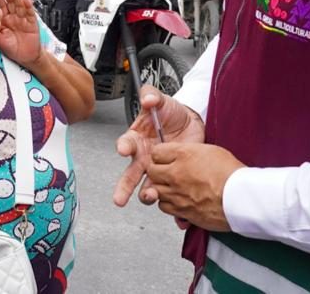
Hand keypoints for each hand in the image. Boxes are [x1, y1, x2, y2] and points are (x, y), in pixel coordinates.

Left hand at [0, 0, 41, 67]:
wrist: (25, 58)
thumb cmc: (12, 48)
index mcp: (4, 19)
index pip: (0, 6)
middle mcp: (14, 17)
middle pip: (10, 2)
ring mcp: (23, 19)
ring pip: (20, 5)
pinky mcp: (32, 23)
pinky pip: (30, 13)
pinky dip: (28, 7)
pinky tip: (26, 0)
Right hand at [113, 86, 204, 207]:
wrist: (191, 122)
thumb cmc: (170, 112)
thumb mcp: (161, 100)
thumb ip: (151, 96)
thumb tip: (147, 99)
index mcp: (137, 138)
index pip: (126, 143)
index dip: (124, 146)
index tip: (123, 149)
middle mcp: (143, 157)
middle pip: (130, 175)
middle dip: (124, 187)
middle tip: (119, 199)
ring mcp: (157, 170)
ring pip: (148, 187)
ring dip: (147, 195)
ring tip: (150, 198)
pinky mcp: (173, 178)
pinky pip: (170, 194)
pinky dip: (173, 206)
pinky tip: (177, 213)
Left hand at [147, 142, 243, 231]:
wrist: (241, 198)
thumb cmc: (232, 175)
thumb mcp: (212, 151)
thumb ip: (192, 152)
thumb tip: (184, 154)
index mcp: (184, 155)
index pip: (156, 152)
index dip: (160, 155)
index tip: (163, 157)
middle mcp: (176, 174)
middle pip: (151, 171)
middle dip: (156, 171)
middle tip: (164, 172)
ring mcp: (177, 194)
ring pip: (155, 190)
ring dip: (162, 188)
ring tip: (172, 187)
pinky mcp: (182, 211)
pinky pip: (164, 206)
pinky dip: (168, 204)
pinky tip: (178, 200)